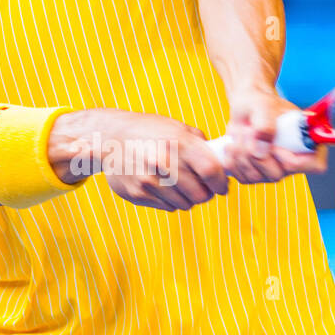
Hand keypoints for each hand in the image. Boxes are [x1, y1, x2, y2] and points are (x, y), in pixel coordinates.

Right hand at [48, 108, 228, 211]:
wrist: (110, 138)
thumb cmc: (150, 131)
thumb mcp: (177, 128)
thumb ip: (201, 146)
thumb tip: (225, 165)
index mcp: (178, 142)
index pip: (212, 172)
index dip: (222, 183)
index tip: (222, 186)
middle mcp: (163, 162)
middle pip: (201, 194)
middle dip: (206, 194)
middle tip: (203, 188)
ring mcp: (149, 180)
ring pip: (185, 204)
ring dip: (188, 198)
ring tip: (180, 184)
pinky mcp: (138, 193)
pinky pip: (168, 206)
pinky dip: (171, 200)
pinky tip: (163, 186)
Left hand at [218, 89, 326, 183]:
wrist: (245, 108)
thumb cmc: (260, 103)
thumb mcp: (264, 106)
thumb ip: (265, 124)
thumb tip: (260, 151)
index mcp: (308, 143)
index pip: (314, 165)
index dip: (292, 159)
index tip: (275, 143)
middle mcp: (293, 162)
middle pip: (277, 174)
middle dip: (256, 151)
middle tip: (249, 130)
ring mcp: (274, 171)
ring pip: (255, 177)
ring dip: (241, 152)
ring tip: (241, 132)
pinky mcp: (255, 175)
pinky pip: (241, 177)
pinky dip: (232, 159)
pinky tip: (234, 143)